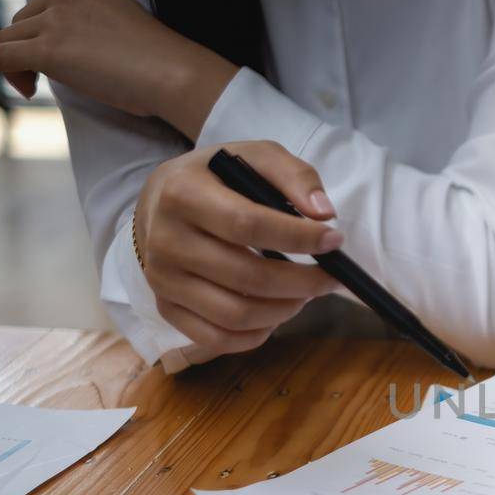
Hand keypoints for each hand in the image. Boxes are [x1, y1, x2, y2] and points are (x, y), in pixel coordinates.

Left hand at [0, 0, 235, 139]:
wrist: (170, 72)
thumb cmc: (159, 60)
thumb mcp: (120, 23)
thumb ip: (88, 24)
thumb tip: (54, 53)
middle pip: (22, 18)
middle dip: (24, 46)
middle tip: (38, 79)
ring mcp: (55, 19)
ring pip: (10, 40)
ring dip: (15, 65)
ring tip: (32, 89)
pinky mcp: (47, 49)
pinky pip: (0, 57)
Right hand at [136, 141, 343, 355]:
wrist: (160, 202)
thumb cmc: (216, 177)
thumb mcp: (253, 156)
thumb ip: (293, 175)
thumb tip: (324, 213)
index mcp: (183, 194)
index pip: (249, 225)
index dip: (298, 237)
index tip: (335, 240)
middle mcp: (165, 240)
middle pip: (247, 276)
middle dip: (303, 282)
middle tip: (332, 278)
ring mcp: (162, 279)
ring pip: (235, 314)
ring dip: (285, 310)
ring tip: (307, 294)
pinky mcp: (166, 307)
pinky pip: (217, 338)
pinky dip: (256, 335)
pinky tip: (277, 313)